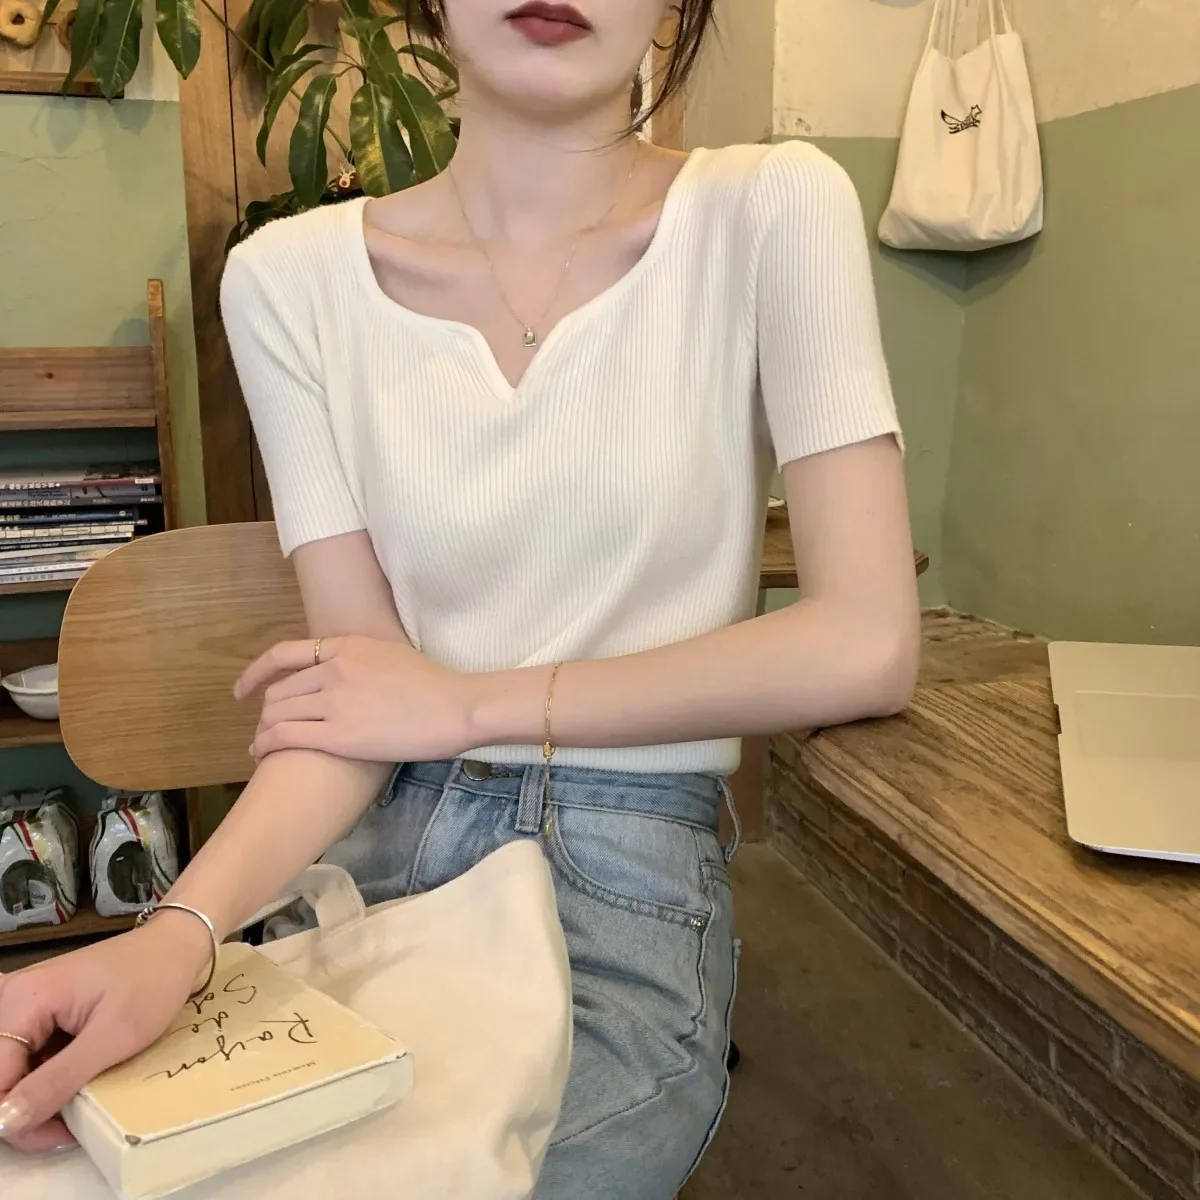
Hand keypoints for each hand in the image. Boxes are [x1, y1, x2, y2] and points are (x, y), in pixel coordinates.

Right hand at [0, 914, 208, 1152]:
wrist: (177, 945)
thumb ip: (56, 1081)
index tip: (61, 1133)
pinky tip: (79, 1085)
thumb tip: (3, 1124)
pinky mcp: (40, 1014)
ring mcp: (25, 1006)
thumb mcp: (112, 1037)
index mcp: (22, 1000)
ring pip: (13, 1074)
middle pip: (1, 1079)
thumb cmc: (153, 982)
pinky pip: (30, 1059)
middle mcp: (12, 1000)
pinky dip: (50, 1080)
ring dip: (40, 1098)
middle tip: (75, 1124)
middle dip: (29, 1111)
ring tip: (83, 1104)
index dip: (18, 1117)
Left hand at [237, 636, 482, 762]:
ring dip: (263, 732)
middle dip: (266, 711)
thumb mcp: (393, 655)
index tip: (245, 689)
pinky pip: (285, 736)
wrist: (457, 707)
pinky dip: (266, 745)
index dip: (257, 672)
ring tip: (262, 747)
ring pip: (276, 714)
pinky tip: (263, 756)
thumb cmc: (437, 686)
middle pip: (279, 690)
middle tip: (266, 728)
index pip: (285, 654)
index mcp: (347, 647)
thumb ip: (363, 660)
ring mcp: (334, 701)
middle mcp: (334, 669)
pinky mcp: (337, 734)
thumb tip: (351, 672)